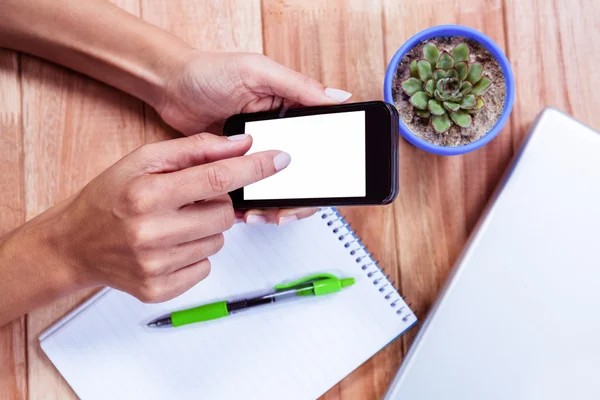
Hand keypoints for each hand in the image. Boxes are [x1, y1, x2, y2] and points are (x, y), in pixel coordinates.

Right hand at [50, 133, 288, 301]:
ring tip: (172, 224)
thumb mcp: (144, 160)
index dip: (254, 168)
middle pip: (225, 215)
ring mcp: (155, 266)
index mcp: (147, 194)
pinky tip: (169, 246)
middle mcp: (151, 232)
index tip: (280, 160)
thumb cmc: (110, 198)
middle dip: (216, 204)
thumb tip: (240, 145)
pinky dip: (196, 254)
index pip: (217, 179)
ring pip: (218, 241)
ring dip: (205, 229)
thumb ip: (195, 150)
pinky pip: (206, 267)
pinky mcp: (159, 289)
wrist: (75, 245)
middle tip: (188, 201)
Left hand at [155, 52, 350, 224]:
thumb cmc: (210, 70)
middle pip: (302, 174)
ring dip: (273, 205)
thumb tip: (340, 98)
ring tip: (259, 215)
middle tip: (283, 212)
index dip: (322, 171)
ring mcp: (257, 152)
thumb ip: (298, 86)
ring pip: (277, 187)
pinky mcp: (234, 164)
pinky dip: (250, 203)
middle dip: (296, 199)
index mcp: (292, 109)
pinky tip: (243, 211)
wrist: (170, 85)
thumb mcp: (258, 72)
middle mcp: (279, 133)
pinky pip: (249, 189)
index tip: (314, 190)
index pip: (321, 145)